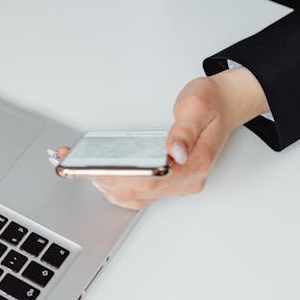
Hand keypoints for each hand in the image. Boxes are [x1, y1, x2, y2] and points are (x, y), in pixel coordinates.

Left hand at [51, 67, 268, 210]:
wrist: (224, 104)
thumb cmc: (211, 103)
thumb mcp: (197, 104)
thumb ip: (185, 129)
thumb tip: (175, 152)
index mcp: (195, 164)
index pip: (153, 179)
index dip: (121, 178)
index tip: (96, 170)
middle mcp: (186, 180)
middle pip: (138, 191)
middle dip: (104, 180)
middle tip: (75, 165)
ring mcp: (177, 182)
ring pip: (135, 196)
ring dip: (105, 184)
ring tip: (78, 167)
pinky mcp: (167, 180)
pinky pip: (137, 191)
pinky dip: (114, 184)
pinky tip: (96, 172)